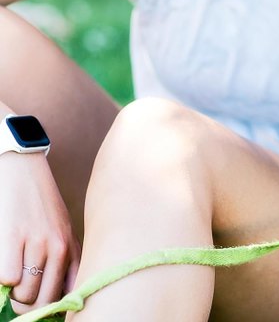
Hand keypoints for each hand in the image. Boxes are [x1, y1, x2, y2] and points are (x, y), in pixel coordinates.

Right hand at [0, 151, 80, 313]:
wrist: (24, 170)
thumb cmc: (40, 204)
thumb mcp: (60, 229)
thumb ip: (62, 259)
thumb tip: (57, 297)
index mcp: (72, 247)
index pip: (71, 293)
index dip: (55, 308)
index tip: (46, 309)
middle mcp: (59, 247)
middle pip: (44, 300)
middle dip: (28, 305)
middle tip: (19, 295)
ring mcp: (37, 242)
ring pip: (24, 294)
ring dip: (14, 291)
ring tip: (13, 271)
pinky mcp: (13, 237)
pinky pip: (7, 279)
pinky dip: (3, 277)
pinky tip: (6, 261)